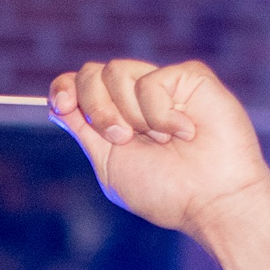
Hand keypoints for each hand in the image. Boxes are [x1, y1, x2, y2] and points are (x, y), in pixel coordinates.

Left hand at [47, 58, 269, 244]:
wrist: (212, 199)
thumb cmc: (165, 192)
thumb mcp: (109, 165)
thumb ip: (84, 132)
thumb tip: (58, 104)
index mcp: (112, 119)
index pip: (75, 87)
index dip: (63, 88)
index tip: (64, 104)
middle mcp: (134, 99)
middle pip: (89, 73)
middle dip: (98, 108)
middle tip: (122, 138)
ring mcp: (162, 86)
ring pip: (116, 71)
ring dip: (132, 114)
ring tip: (161, 142)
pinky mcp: (189, 77)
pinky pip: (153, 80)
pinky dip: (162, 115)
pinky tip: (186, 133)